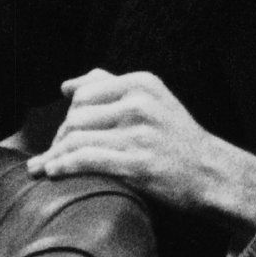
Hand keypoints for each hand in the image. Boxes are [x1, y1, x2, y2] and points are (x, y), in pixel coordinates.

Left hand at [27, 69, 255, 225]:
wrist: (212, 173)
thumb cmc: (177, 138)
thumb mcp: (154, 100)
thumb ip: (112, 87)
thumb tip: (68, 85)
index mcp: (143, 83)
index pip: (85, 93)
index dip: (68, 114)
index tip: (63, 134)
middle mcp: (140, 104)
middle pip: (76, 116)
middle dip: (59, 138)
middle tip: (53, 155)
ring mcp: (139, 134)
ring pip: (76, 139)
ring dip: (53, 156)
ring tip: (43, 167)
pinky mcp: (136, 164)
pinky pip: (84, 160)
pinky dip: (62, 166)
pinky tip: (53, 173)